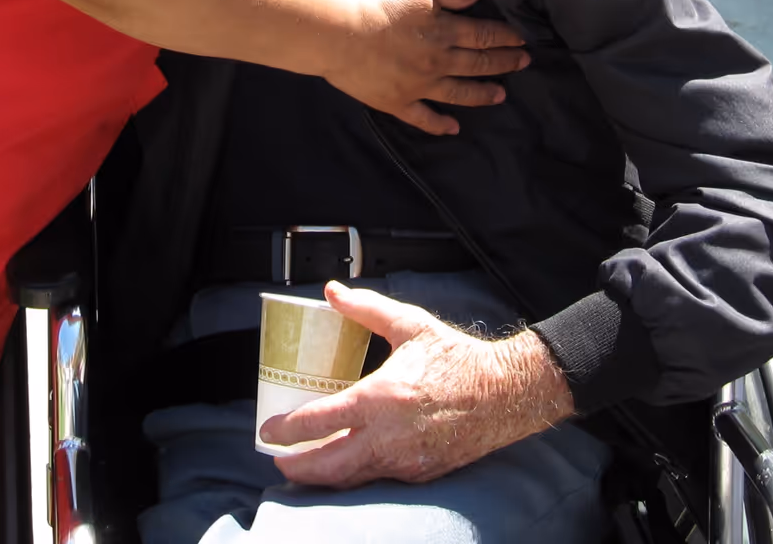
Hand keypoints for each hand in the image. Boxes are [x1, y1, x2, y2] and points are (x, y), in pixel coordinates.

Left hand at [262, 282, 574, 486]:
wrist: (504, 394)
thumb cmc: (457, 359)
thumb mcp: (409, 325)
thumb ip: (366, 309)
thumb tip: (332, 292)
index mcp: (379, 398)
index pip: (320, 421)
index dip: (287, 430)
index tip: (268, 431)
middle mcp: (388, 436)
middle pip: (328, 464)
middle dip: (296, 466)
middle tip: (278, 459)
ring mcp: (404, 460)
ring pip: (351, 478)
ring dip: (322, 476)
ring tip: (303, 466)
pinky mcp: (419, 473)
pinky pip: (377, 479)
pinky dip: (354, 476)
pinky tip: (345, 467)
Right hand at [327, 0, 528, 135]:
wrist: (339, 35)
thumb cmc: (372, 3)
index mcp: (443, 30)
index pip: (483, 34)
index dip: (505, 36)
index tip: (522, 39)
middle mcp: (438, 61)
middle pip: (478, 63)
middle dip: (504, 62)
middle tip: (524, 63)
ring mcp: (420, 86)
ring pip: (459, 93)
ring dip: (483, 94)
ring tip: (501, 95)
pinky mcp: (398, 102)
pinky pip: (424, 118)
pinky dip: (440, 125)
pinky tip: (454, 128)